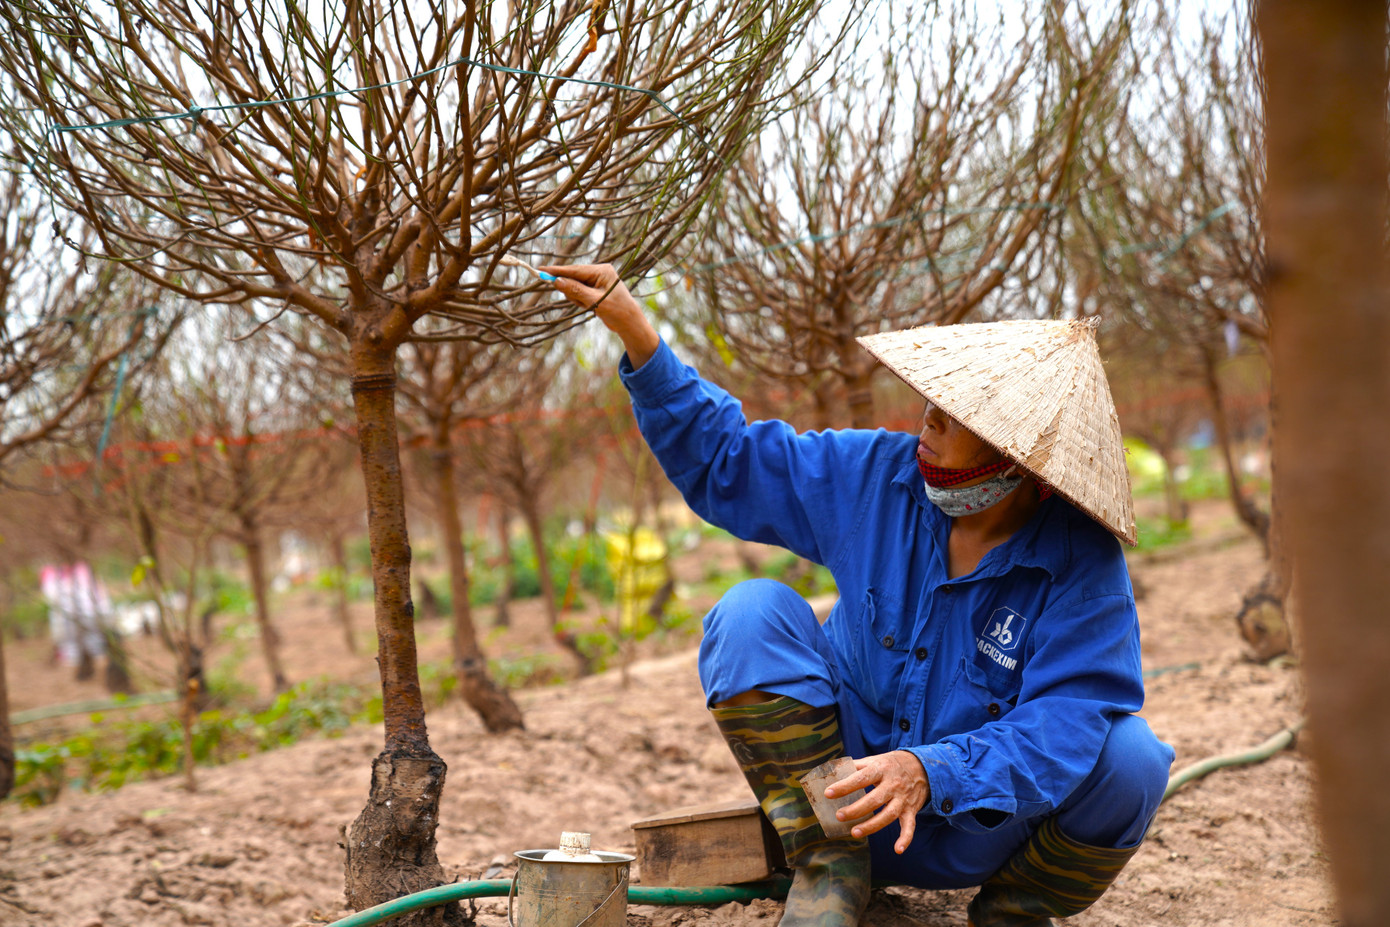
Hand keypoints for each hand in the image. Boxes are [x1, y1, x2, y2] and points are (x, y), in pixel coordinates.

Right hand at [540, 262, 658, 367]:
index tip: (541, 270)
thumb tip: (557, 282)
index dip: (557, 271)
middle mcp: (599, 272)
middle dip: (571, 290)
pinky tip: (591, 307)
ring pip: (574, 286)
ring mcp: (596, 280)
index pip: (574, 270)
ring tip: (590, 307)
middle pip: (573, 277)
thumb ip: (575, 291)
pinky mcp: (594, 288)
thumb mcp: (595, 301)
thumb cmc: (617, 310)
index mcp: (601, 270)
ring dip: (576, 298)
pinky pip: (578, 292)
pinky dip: (580, 300)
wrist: (629, 323)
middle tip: (580, 301)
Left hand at [824, 750, 928, 854]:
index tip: (828, 793)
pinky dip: (906, 838)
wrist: (923, 766)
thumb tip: (832, 770)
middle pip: (874, 799)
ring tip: (855, 832)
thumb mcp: (875, 760)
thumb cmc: (891, 764)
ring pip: (888, 814)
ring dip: (872, 825)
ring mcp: (903, 798)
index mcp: (880, 769)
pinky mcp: (911, 810)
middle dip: (856, 809)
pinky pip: (910, 825)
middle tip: (839, 816)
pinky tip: (898, 849)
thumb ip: (856, 766)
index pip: (861, 778)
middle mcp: (893, 784)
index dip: (844, 786)